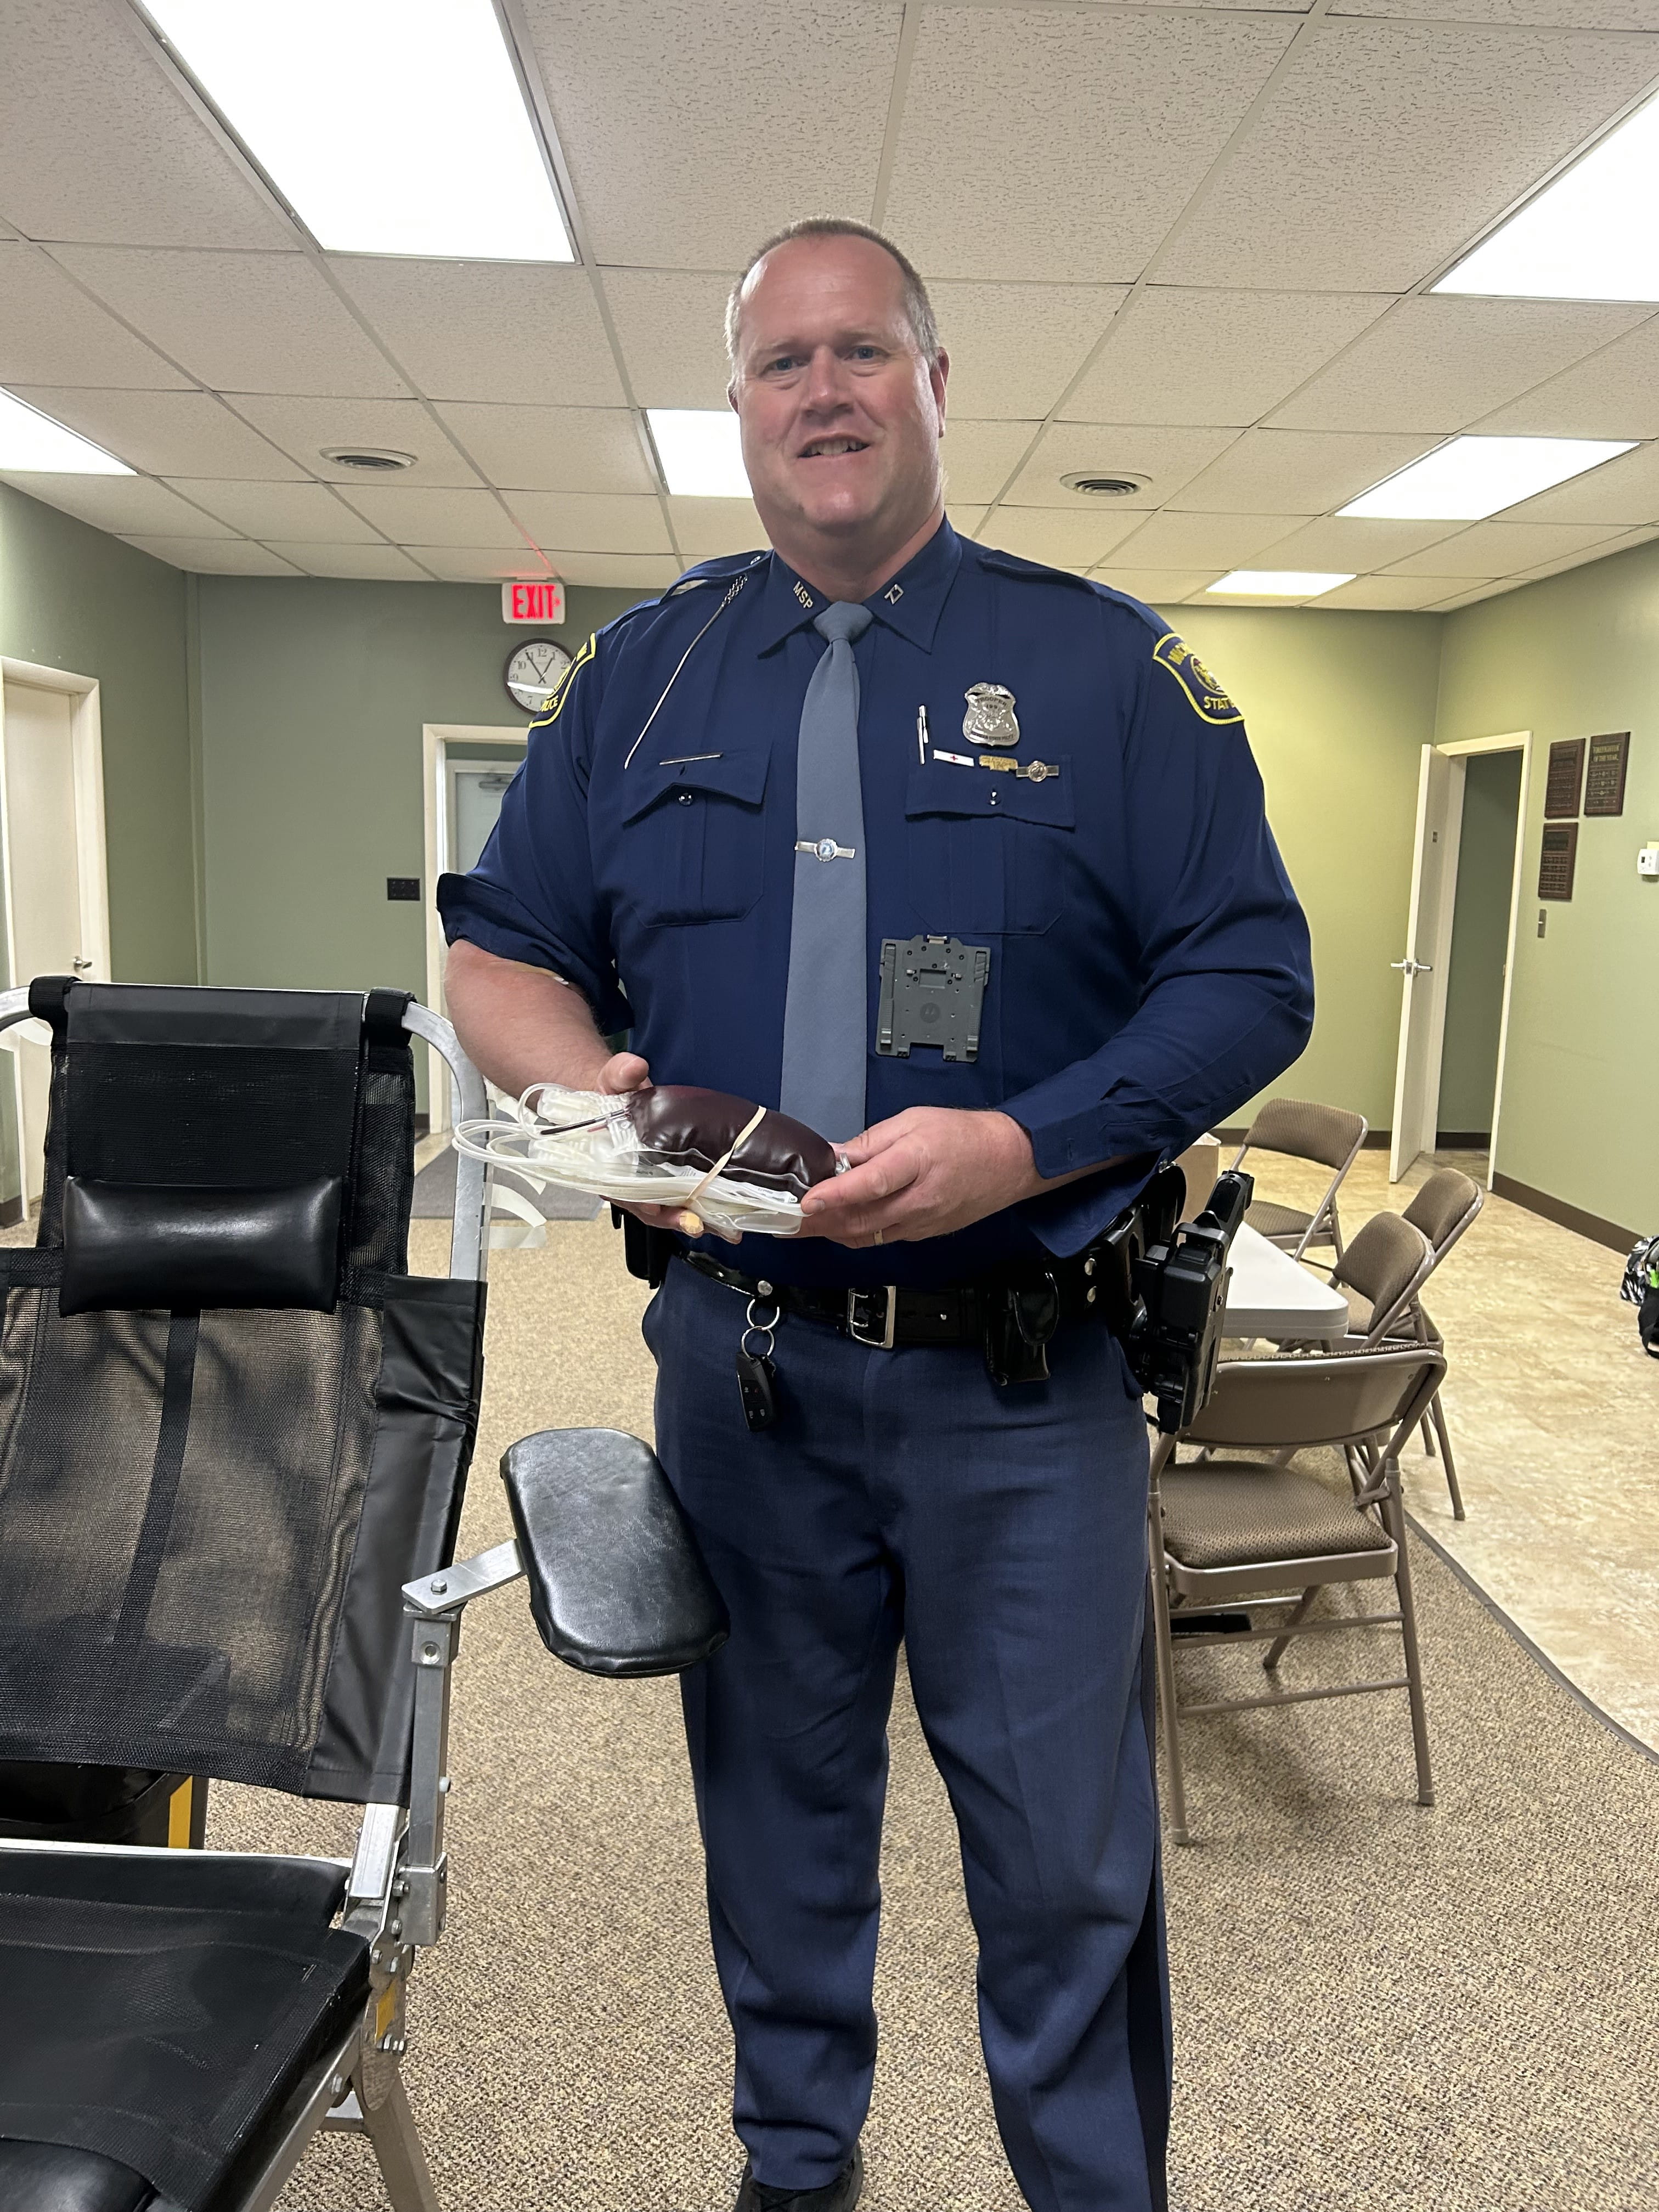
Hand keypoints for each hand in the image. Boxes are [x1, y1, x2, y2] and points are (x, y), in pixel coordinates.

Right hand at [599, 1052, 739, 1243]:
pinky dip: (704, 1214)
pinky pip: (684, 1203)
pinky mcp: (669, 1182)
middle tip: (695, 1223)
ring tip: (723, 1229)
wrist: (621, 1098)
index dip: (638, 1200)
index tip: (655, 1206)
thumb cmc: (613, 1094)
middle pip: (647, 1208)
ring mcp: (649, 1184)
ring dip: (694, 1222)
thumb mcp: (613, 1079)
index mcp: (607, 1162)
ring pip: (668, 1211)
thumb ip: (620, 1073)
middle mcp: (627, 1180)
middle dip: (672, 1218)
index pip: (619, 1190)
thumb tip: (633, 1068)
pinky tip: (727, 1222)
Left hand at [795, 1108, 1043, 1247]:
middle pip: (861, 1219)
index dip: (836, 1194)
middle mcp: (919, 1198)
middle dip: (818, 1223)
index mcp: (916, 1161)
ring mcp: (923, 1221)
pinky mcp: (924, 1233)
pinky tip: (835, 1227)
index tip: (807, 1200)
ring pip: (868, 1235)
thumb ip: (871, 1141)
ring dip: (831, 1233)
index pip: (871, 1183)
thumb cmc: (964, 1136)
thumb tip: (835, 1156)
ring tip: (799, 1228)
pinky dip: (854, 1235)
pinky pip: (882, 1239)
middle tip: (784, 1221)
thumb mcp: (913, 1121)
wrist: (1010, 1162)